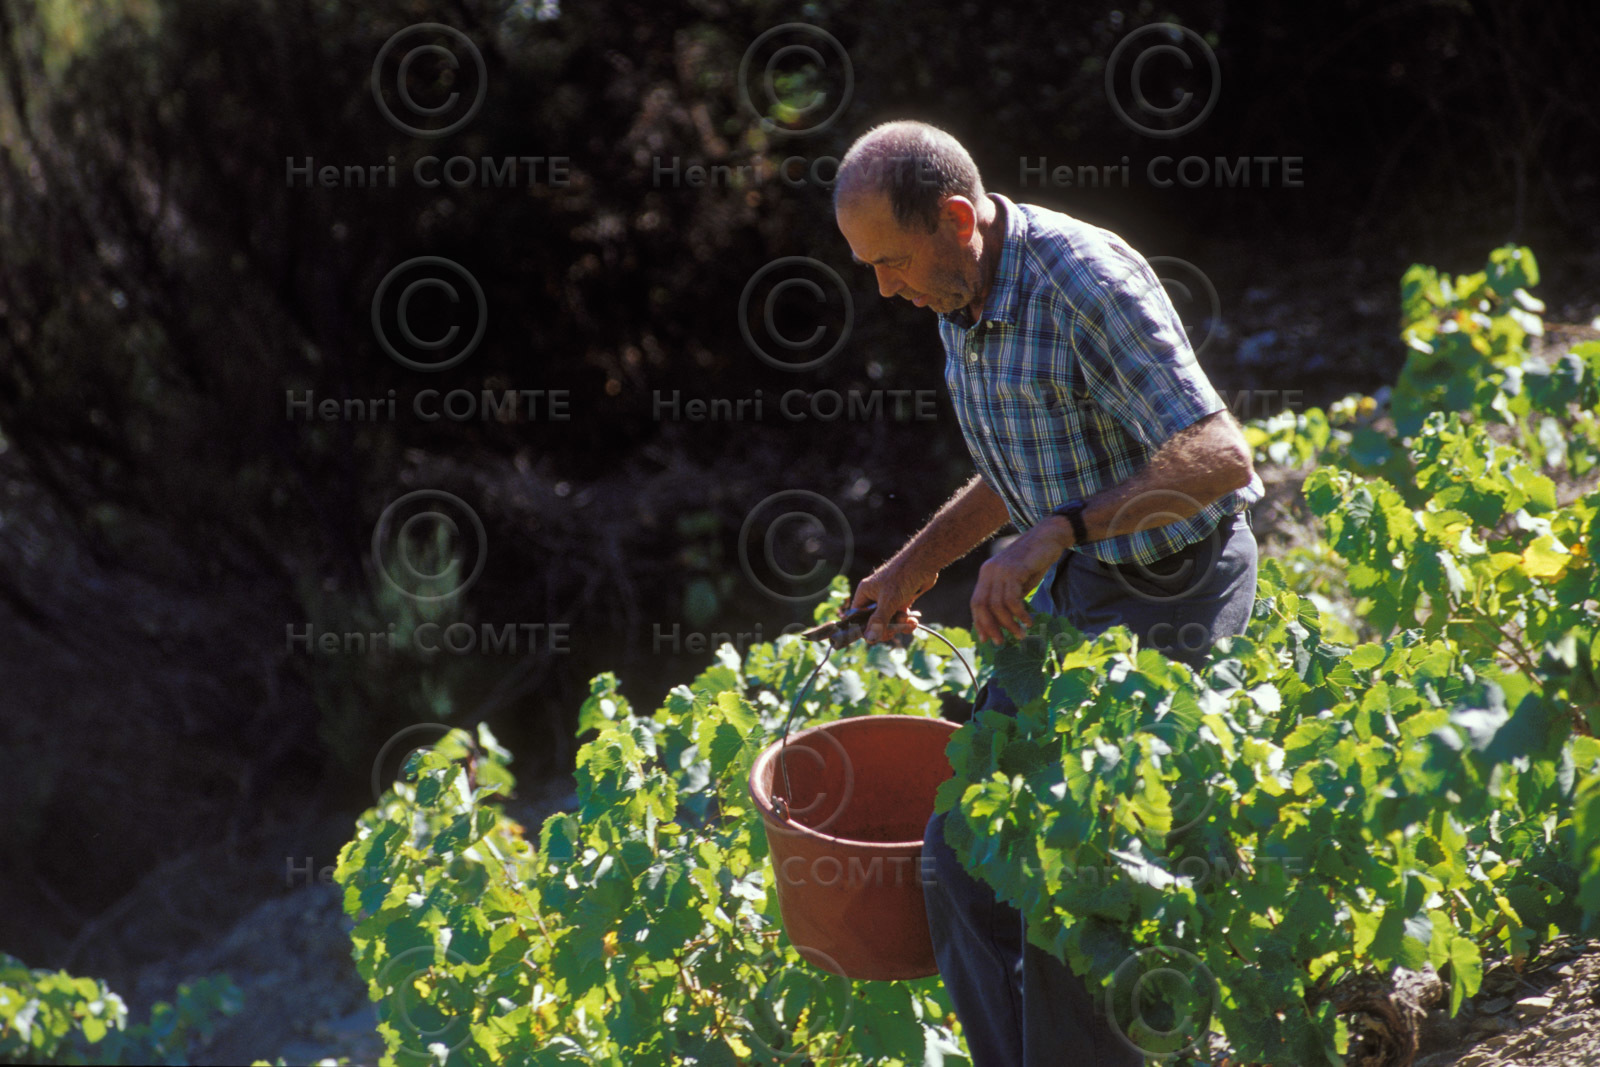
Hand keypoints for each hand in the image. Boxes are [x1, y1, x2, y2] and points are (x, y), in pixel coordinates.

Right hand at [851, 561, 937, 642]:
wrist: (924, 563)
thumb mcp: (889, 601)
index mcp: (865, 593)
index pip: (857, 617)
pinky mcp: (901, 601)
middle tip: (895, 630)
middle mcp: (874, 596)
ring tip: (910, 623)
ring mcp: (888, 599)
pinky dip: (906, 622)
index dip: (864, 629)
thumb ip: (879, 621)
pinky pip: (900, 617)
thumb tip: (869, 639)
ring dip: (899, 625)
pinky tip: (913, 622)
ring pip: (889, 621)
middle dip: (886, 628)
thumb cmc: (902, 576)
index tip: (875, 636)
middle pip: (874, 622)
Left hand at [970, 524, 1066, 644]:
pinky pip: (1012, 599)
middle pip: (982, 605)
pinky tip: (1028, 621)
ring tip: (1020, 634)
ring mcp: (1000, 570)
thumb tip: (1004, 622)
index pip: (976, 602)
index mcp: (987, 573)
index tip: (986, 639)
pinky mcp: (1014, 570)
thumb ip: (1008, 596)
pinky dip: (1019, 614)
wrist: (1048, 537)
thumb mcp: (1018, 581)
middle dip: (990, 627)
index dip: (980, 622)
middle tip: (1000, 643)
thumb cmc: (1035, 561)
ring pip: (998, 605)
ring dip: (1009, 624)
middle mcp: (989, 571)